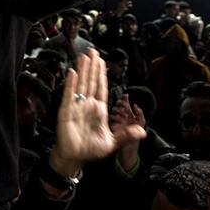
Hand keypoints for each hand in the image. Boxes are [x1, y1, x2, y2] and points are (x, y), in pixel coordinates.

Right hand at [49, 50, 144, 177]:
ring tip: (84, 57)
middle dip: (92, 67)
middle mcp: (87, 105)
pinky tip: (73, 73)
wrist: (74, 158)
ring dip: (83, 71)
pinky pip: (69, 96)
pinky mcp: (66, 112)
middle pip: (90, 82)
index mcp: (99, 110)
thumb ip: (126, 135)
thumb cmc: (91, 149)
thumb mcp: (112, 142)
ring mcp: (76, 107)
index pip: (101, 88)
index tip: (101, 61)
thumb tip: (143, 132)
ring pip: (81, 85)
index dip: (101, 74)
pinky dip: (71, 85)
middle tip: (92, 51)